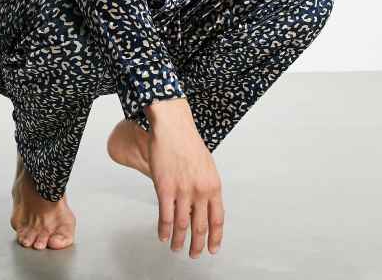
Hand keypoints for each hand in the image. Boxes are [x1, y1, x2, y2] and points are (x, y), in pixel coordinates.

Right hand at [145, 104, 224, 258]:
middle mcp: (200, 191)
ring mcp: (182, 191)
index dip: (215, 237)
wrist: (173, 127)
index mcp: (213, 185)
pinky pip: (165, 216)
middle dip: (197, 245)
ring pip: (182, 225)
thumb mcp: (207, 165)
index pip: (217, 219)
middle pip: (200, 226)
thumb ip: (206, 186)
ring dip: (179, 241)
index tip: (213, 248)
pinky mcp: (165, 188)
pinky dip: (164, 230)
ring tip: (176, 248)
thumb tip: (204, 204)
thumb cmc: (188, 142)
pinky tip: (163, 236)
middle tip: (194, 254)